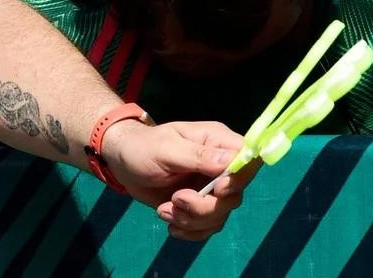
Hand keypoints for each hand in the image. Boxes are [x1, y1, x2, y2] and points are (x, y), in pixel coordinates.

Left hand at [102, 120, 255, 239]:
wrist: (123, 164)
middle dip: (204, 207)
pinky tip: (169, 221)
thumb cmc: (143, 148)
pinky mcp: (200, 206)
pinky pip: (208, 227)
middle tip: (175, 199)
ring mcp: (211, 188)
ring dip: (191, 220)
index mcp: (217, 142)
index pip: (249, 161)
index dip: (239, 180)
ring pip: (220, 216)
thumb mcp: (166, 149)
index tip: (217, 190)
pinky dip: (189, 230)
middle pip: (234, 197)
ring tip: (164, 210)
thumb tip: (231, 161)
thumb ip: (198, 156)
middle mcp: (220, 166)